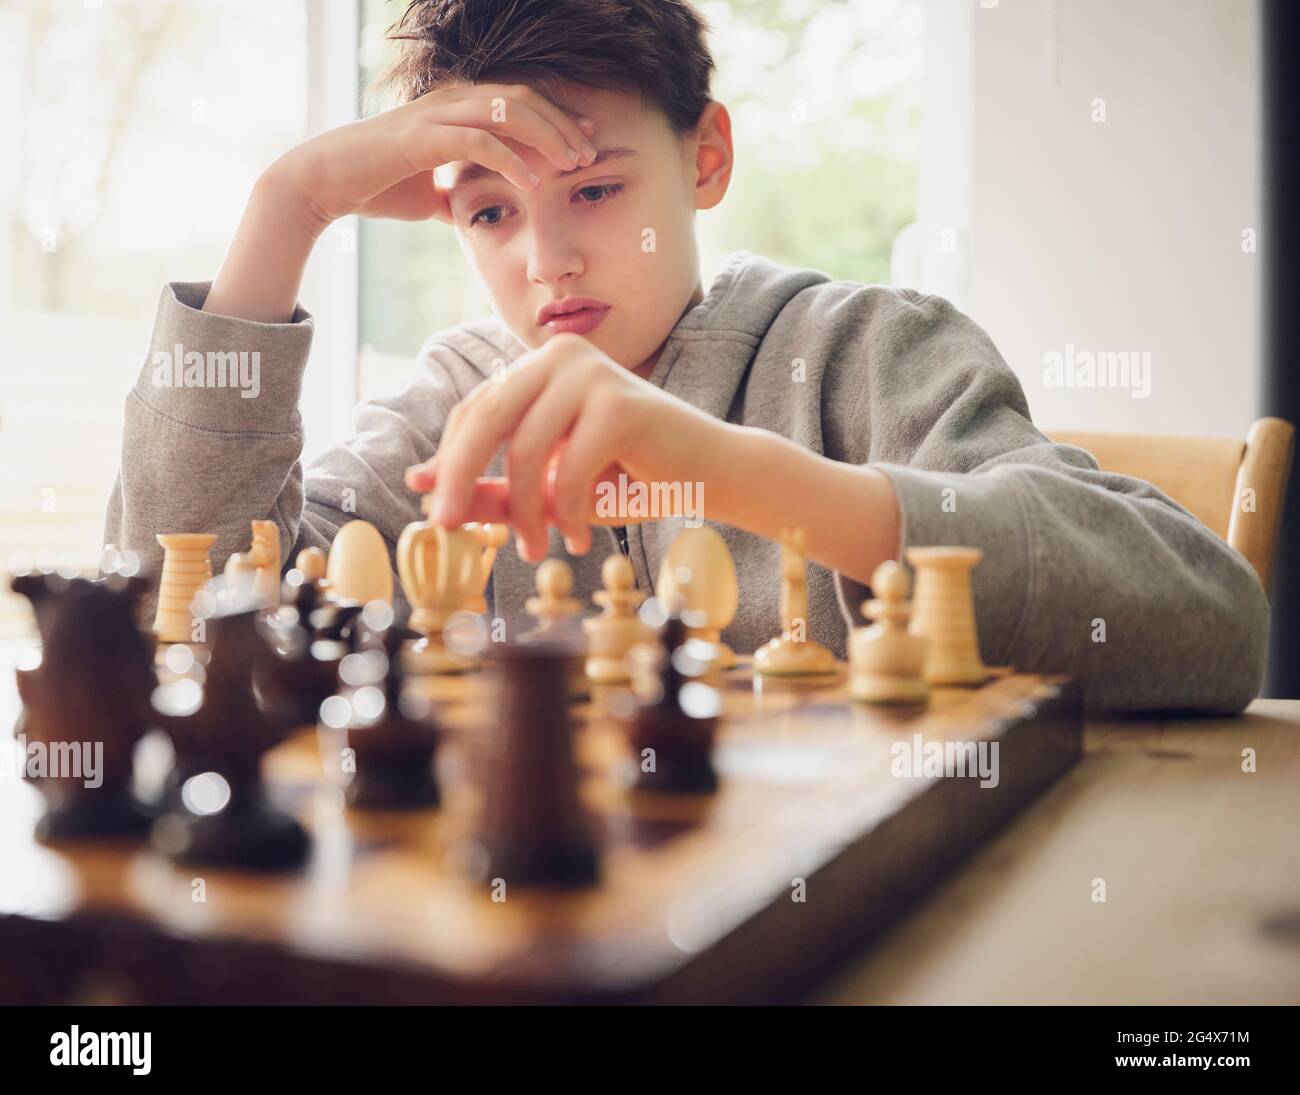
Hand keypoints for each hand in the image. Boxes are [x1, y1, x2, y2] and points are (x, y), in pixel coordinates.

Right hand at [275, 82, 598, 232]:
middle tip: (591, 152)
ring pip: (506, 112)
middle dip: (561, 125)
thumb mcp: (427, 195)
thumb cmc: (373, 186)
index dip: (556, 120)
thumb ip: (452, 195)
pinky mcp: (422, 138)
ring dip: (546, 136)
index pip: (517, 104)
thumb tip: (467, 214)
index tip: (587, 143)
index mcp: (454, 109)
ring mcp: (435, 115)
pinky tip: (533, 182)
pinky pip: (478, 142)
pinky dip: (511, 159)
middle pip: (522, 100)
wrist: (323, 185)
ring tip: (573, 163)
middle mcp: (449, 102)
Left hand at [404, 333, 736, 561]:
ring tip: (537, 547)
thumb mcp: (550, 487)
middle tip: (444, 525)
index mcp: (541, 367)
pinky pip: (568, 468)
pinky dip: (568, 511)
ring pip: (525, 448)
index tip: (436, 512)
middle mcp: (561, 357)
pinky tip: (581, 537)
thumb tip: (420, 486)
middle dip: (460, 477)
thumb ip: (494, 487)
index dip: (449, 461)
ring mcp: (592, 374)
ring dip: (526, 510)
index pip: (474, 410)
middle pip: (486, 417)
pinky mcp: (621, 403)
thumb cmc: (630, 478)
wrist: (711, 473)